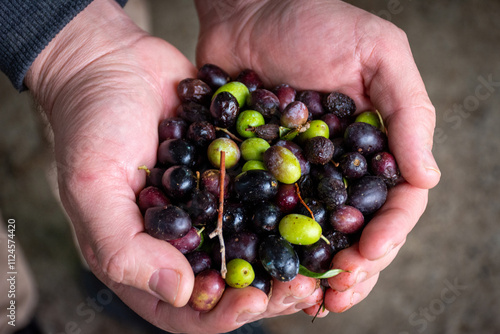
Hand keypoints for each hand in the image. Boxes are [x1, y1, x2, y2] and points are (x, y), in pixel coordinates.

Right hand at [25, 0, 315, 331]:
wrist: (113, 64)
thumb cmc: (91, 127)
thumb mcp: (93, 189)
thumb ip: (124, 248)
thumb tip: (181, 293)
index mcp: (144, 255)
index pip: (186, 308)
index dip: (222, 314)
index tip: (254, 301)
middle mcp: (184, 238)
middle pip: (231, 283)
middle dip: (268, 291)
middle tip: (305, 286)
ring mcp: (212, 205)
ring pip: (256, 245)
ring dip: (289, 255)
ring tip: (321, 256)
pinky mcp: (233, 173)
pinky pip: (265, 198)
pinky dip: (289, 207)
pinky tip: (320, 206)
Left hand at [195, 0, 439, 315]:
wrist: (248, 11)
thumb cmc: (315, 21)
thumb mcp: (377, 53)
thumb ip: (409, 111)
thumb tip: (427, 179)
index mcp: (376, 145)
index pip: (396, 200)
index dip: (388, 234)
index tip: (367, 256)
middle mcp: (341, 166)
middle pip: (358, 228)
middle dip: (354, 265)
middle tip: (338, 293)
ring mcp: (300, 172)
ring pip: (317, 233)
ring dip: (317, 270)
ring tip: (311, 300)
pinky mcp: (261, 171)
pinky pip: (270, 216)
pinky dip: (274, 246)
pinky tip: (270, 270)